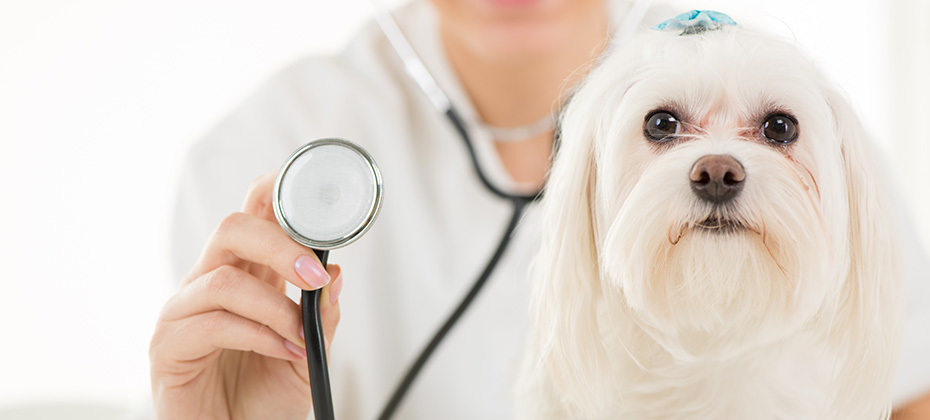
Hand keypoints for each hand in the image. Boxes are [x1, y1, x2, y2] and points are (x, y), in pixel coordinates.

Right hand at [150, 171, 342, 419]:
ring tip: (299, 337)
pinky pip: (211, 323)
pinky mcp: (168, 347)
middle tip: (313, 275)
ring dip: (274, 307)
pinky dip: (255, 334)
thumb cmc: (261, 401)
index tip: (312, 193)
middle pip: (232, 228)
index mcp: (248, 276)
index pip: (254, 215)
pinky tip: (279, 350)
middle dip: (279, 244)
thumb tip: (333, 274)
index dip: (274, 190)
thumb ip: (321, 318)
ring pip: (223, 278)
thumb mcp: (307, 358)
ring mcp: (185, 312)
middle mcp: (212, 284)